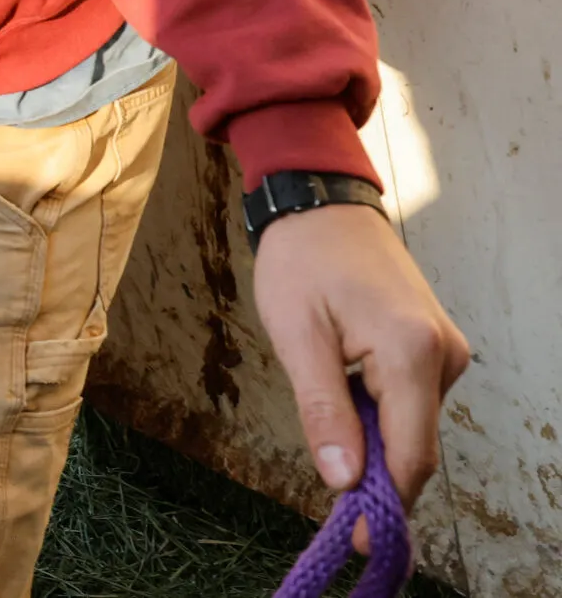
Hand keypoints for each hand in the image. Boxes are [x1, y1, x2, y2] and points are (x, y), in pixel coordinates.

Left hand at [254, 202, 468, 548]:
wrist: (321, 203)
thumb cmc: (302, 260)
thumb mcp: (296, 336)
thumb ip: (323, 409)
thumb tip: (343, 478)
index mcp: (413, 352)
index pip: (411, 454)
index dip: (386, 502)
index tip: (359, 537)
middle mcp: (444, 355)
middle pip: (414, 444)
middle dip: (377, 477)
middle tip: (336, 506)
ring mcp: (444, 351)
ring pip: (411, 424)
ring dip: (374, 441)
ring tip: (329, 428)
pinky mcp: (434, 347)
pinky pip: (409, 400)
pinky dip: (381, 415)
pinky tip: (345, 399)